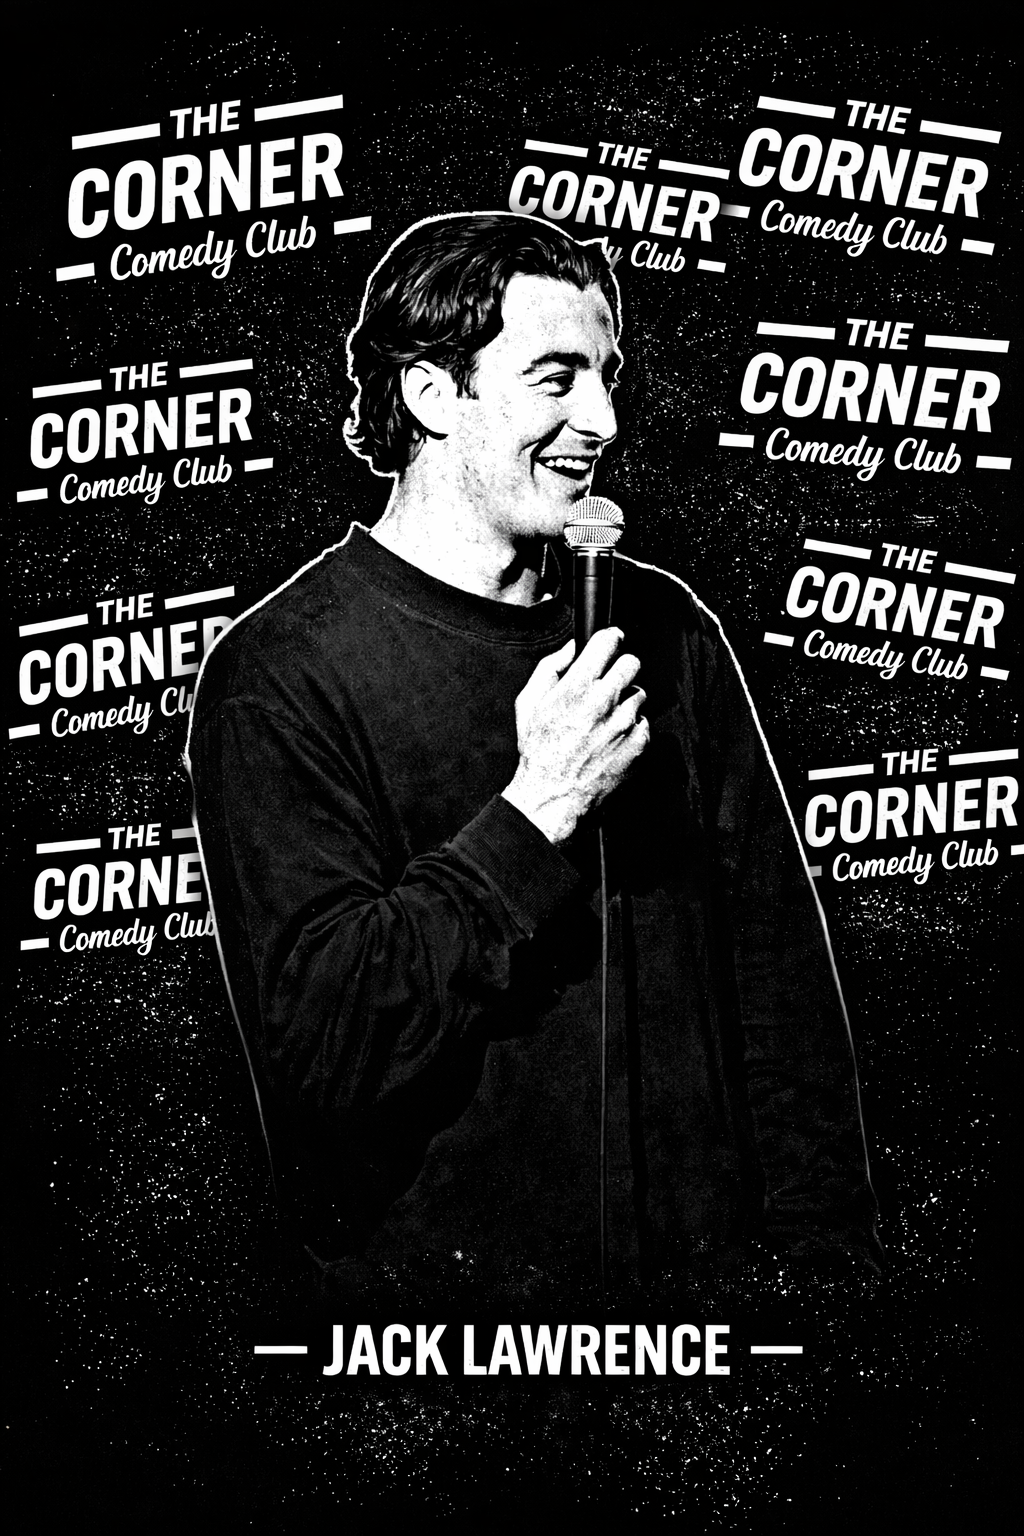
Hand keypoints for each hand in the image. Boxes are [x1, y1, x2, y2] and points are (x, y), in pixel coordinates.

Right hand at [501, 628, 648, 844]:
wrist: (553, 795)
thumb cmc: (539, 751)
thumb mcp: (529, 703)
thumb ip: (551, 667)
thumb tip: (572, 648)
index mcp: (577, 686)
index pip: (609, 642)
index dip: (610, 639)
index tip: (611, 642)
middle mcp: (605, 701)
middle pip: (632, 663)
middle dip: (621, 669)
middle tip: (609, 683)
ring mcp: (625, 723)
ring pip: (639, 694)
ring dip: (626, 702)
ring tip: (606, 719)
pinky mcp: (638, 744)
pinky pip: (644, 723)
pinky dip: (632, 728)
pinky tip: (613, 738)